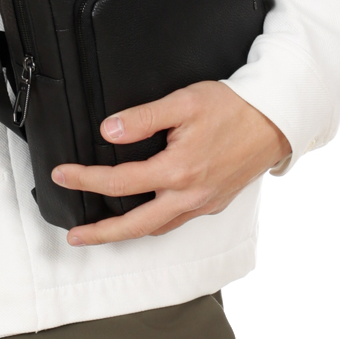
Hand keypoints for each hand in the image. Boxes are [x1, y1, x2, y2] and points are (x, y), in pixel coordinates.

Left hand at [51, 81, 291, 245]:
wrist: (277, 120)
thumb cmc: (233, 108)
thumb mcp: (184, 102)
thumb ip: (143, 118)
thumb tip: (109, 132)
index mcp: (177, 172)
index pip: (119, 183)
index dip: (85, 180)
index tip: (62, 175)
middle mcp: (189, 196)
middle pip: (135, 227)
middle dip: (101, 235)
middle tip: (75, 237)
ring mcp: (203, 204)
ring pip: (157, 229)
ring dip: (127, 232)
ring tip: (103, 230)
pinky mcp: (214, 204)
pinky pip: (177, 222)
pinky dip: (154, 223)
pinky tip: (145, 213)